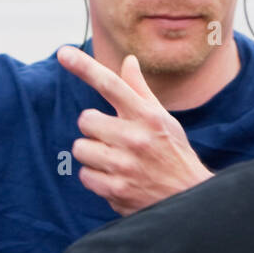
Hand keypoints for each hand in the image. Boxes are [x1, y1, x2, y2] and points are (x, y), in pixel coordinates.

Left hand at [58, 46, 212, 215]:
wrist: (189, 199)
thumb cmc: (173, 153)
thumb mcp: (163, 120)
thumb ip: (140, 91)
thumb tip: (128, 61)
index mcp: (149, 116)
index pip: (112, 85)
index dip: (85, 67)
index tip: (63, 53)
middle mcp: (136, 138)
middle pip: (86, 120)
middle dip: (95, 130)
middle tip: (115, 139)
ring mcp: (125, 165)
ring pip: (81, 148)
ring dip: (94, 155)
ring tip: (117, 161)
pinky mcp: (115, 190)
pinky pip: (85, 175)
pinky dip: (97, 178)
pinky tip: (117, 179)